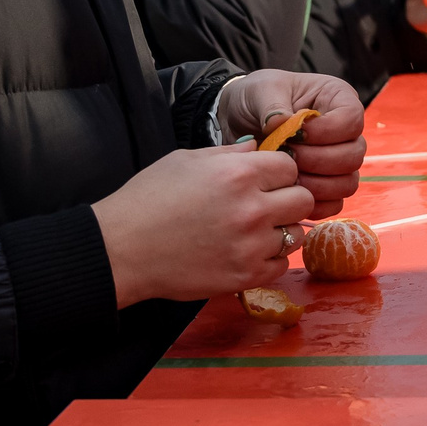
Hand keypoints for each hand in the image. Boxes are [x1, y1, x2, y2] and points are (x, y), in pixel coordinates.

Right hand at [92, 142, 314, 307]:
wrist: (123, 248)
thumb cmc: (149, 198)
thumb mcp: (187, 160)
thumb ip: (230, 154)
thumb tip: (258, 148)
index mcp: (238, 174)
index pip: (290, 166)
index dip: (279, 171)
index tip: (266, 179)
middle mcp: (252, 208)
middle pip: (303, 199)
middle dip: (288, 198)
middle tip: (267, 204)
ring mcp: (250, 246)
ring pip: (295, 234)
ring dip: (280, 231)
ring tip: (254, 231)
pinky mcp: (244, 276)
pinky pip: (281, 266)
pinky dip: (270, 259)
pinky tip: (247, 252)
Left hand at [215, 70, 365, 216]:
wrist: (239, 122)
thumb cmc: (256, 99)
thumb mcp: (260, 91)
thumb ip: (272, 105)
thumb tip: (284, 123)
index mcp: (337, 98)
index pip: (352, 119)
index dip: (328, 131)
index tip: (296, 134)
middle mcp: (345, 131)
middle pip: (354, 155)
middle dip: (319, 160)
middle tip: (288, 155)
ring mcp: (338, 160)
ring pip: (347, 182)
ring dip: (316, 184)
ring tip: (286, 175)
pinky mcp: (326, 185)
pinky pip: (334, 204)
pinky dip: (314, 204)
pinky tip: (290, 194)